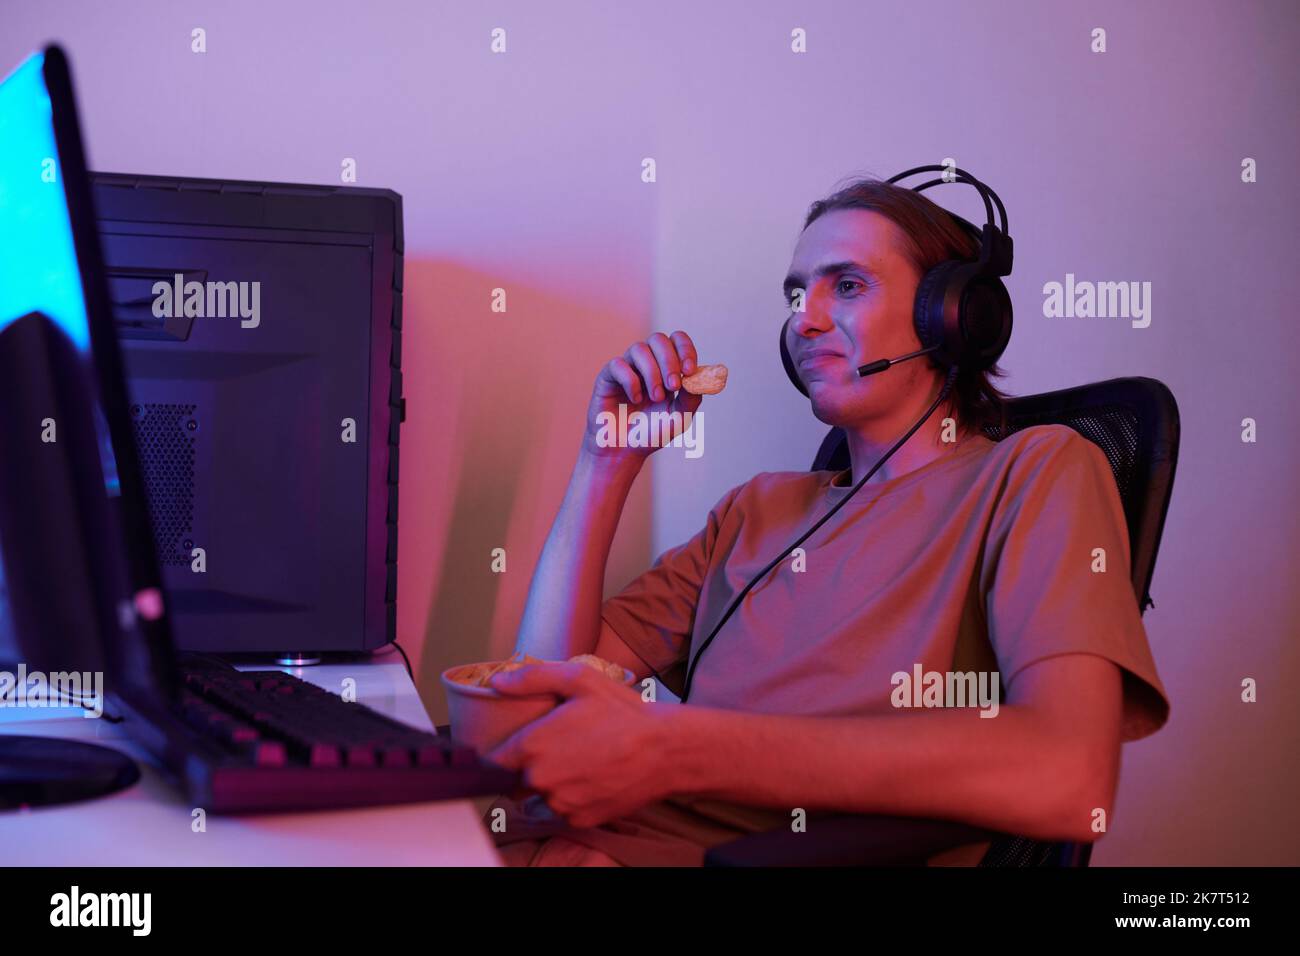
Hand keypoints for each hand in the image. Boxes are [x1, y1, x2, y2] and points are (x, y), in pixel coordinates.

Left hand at [484, 663, 678, 828]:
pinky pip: (563, 812)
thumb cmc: (623, 712)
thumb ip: (532, 679)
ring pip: (539, 798)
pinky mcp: (579, 819)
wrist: (665, 749)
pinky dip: (572, 800)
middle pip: (515, 782)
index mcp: (533, 745)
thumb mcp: (580, 679)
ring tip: (579, 764)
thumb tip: (498, 682)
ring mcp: (559, 803)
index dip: (503, 754)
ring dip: (551, 786)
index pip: (494, 761)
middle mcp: (540, 779)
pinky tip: (592, 779)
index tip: (515, 748)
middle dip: (528, 769)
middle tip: (558, 750)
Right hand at [582, 331, 703, 461]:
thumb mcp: (679, 418)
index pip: (677, 341)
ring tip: (656, 398)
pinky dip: (631, 381)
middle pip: (658, 339)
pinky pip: (619, 364)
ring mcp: (627, 367)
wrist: (624, 451)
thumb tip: (699, 377)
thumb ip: (692, 398)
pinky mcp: (608, 376)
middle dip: (669, 361)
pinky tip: (635, 399)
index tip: (689, 371)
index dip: (685, 350)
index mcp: (666, 367)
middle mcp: (647, 362)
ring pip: (639, 349)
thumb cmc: (651, 433)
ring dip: (652, 373)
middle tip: (674, 386)